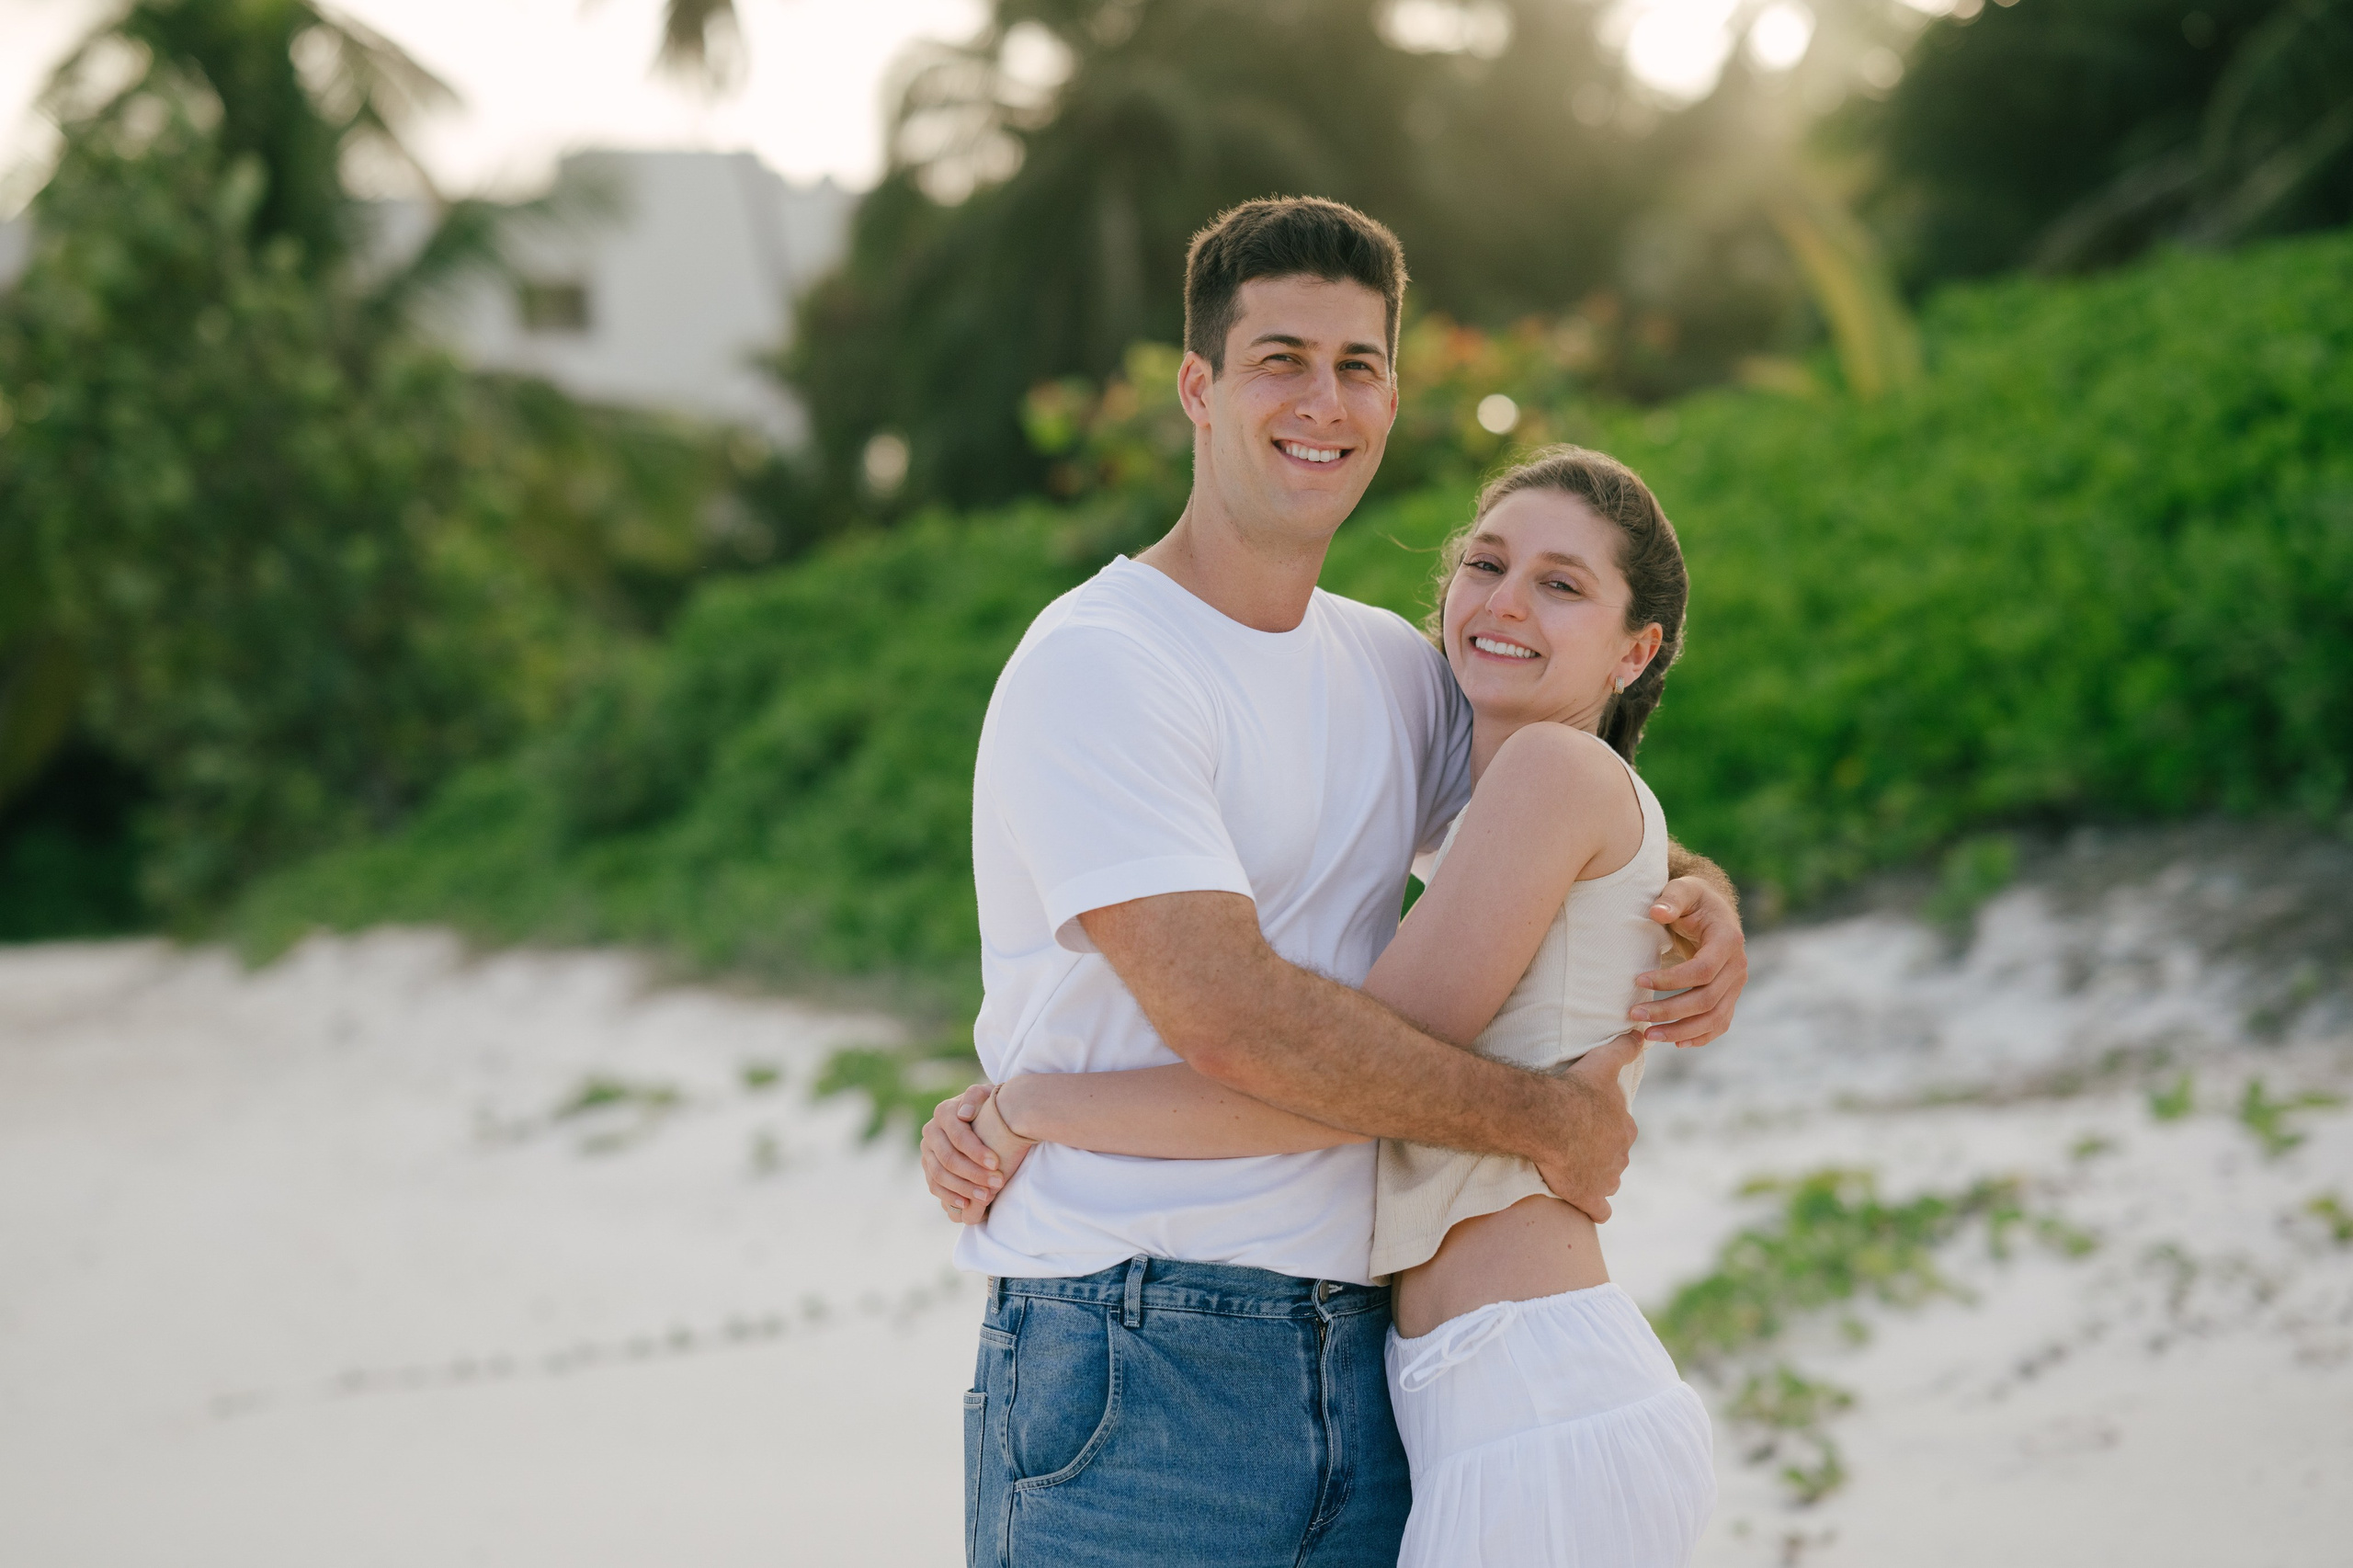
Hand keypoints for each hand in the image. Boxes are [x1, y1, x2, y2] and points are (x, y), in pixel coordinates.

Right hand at [921, 1084, 1002, 1223]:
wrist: (982, 1119)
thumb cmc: (989, 1107)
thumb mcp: (988, 1095)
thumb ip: (976, 1096)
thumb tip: (963, 1114)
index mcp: (944, 1112)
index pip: (957, 1135)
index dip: (976, 1151)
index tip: (996, 1163)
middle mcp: (931, 1131)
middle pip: (948, 1158)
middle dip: (974, 1173)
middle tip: (997, 1183)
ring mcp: (927, 1151)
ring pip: (940, 1175)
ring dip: (964, 1188)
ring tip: (987, 1197)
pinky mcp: (927, 1167)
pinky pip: (934, 1185)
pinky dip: (949, 1196)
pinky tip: (967, 1203)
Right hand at [1530, 1031, 1642, 1222]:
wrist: (1550, 1118)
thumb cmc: (1575, 1089)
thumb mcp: (1603, 1062)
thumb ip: (1624, 1048)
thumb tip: (1642, 1035)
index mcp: (1625, 1128)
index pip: (1621, 1131)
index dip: (1604, 1128)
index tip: (1586, 1123)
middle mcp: (1621, 1155)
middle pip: (1614, 1157)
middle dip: (1600, 1154)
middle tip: (1575, 1145)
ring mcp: (1607, 1179)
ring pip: (1608, 1182)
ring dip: (1595, 1178)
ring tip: (1573, 1169)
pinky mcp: (1589, 1198)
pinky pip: (1600, 1211)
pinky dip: (1594, 1208)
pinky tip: (1584, 1202)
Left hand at [1633, 876, 1747, 1046]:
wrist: (1713, 912)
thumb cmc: (1694, 900)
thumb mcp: (1684, 889)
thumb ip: (1671, 898)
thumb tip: (1656, 912)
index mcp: (1728, 941)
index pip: (1702, 970)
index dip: (1671, 980)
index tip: (1638, 979)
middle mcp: (1738, 967)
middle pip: (1706, 1000)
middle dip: (1669, 1011)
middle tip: (1634, 1014)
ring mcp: (1736, 985)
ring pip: (1714, 1018)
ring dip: (1681, 1031)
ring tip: (1649, 1035)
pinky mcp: (1730, 997)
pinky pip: (1719, 1024)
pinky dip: (1699, 1037)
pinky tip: (1675, 1042)